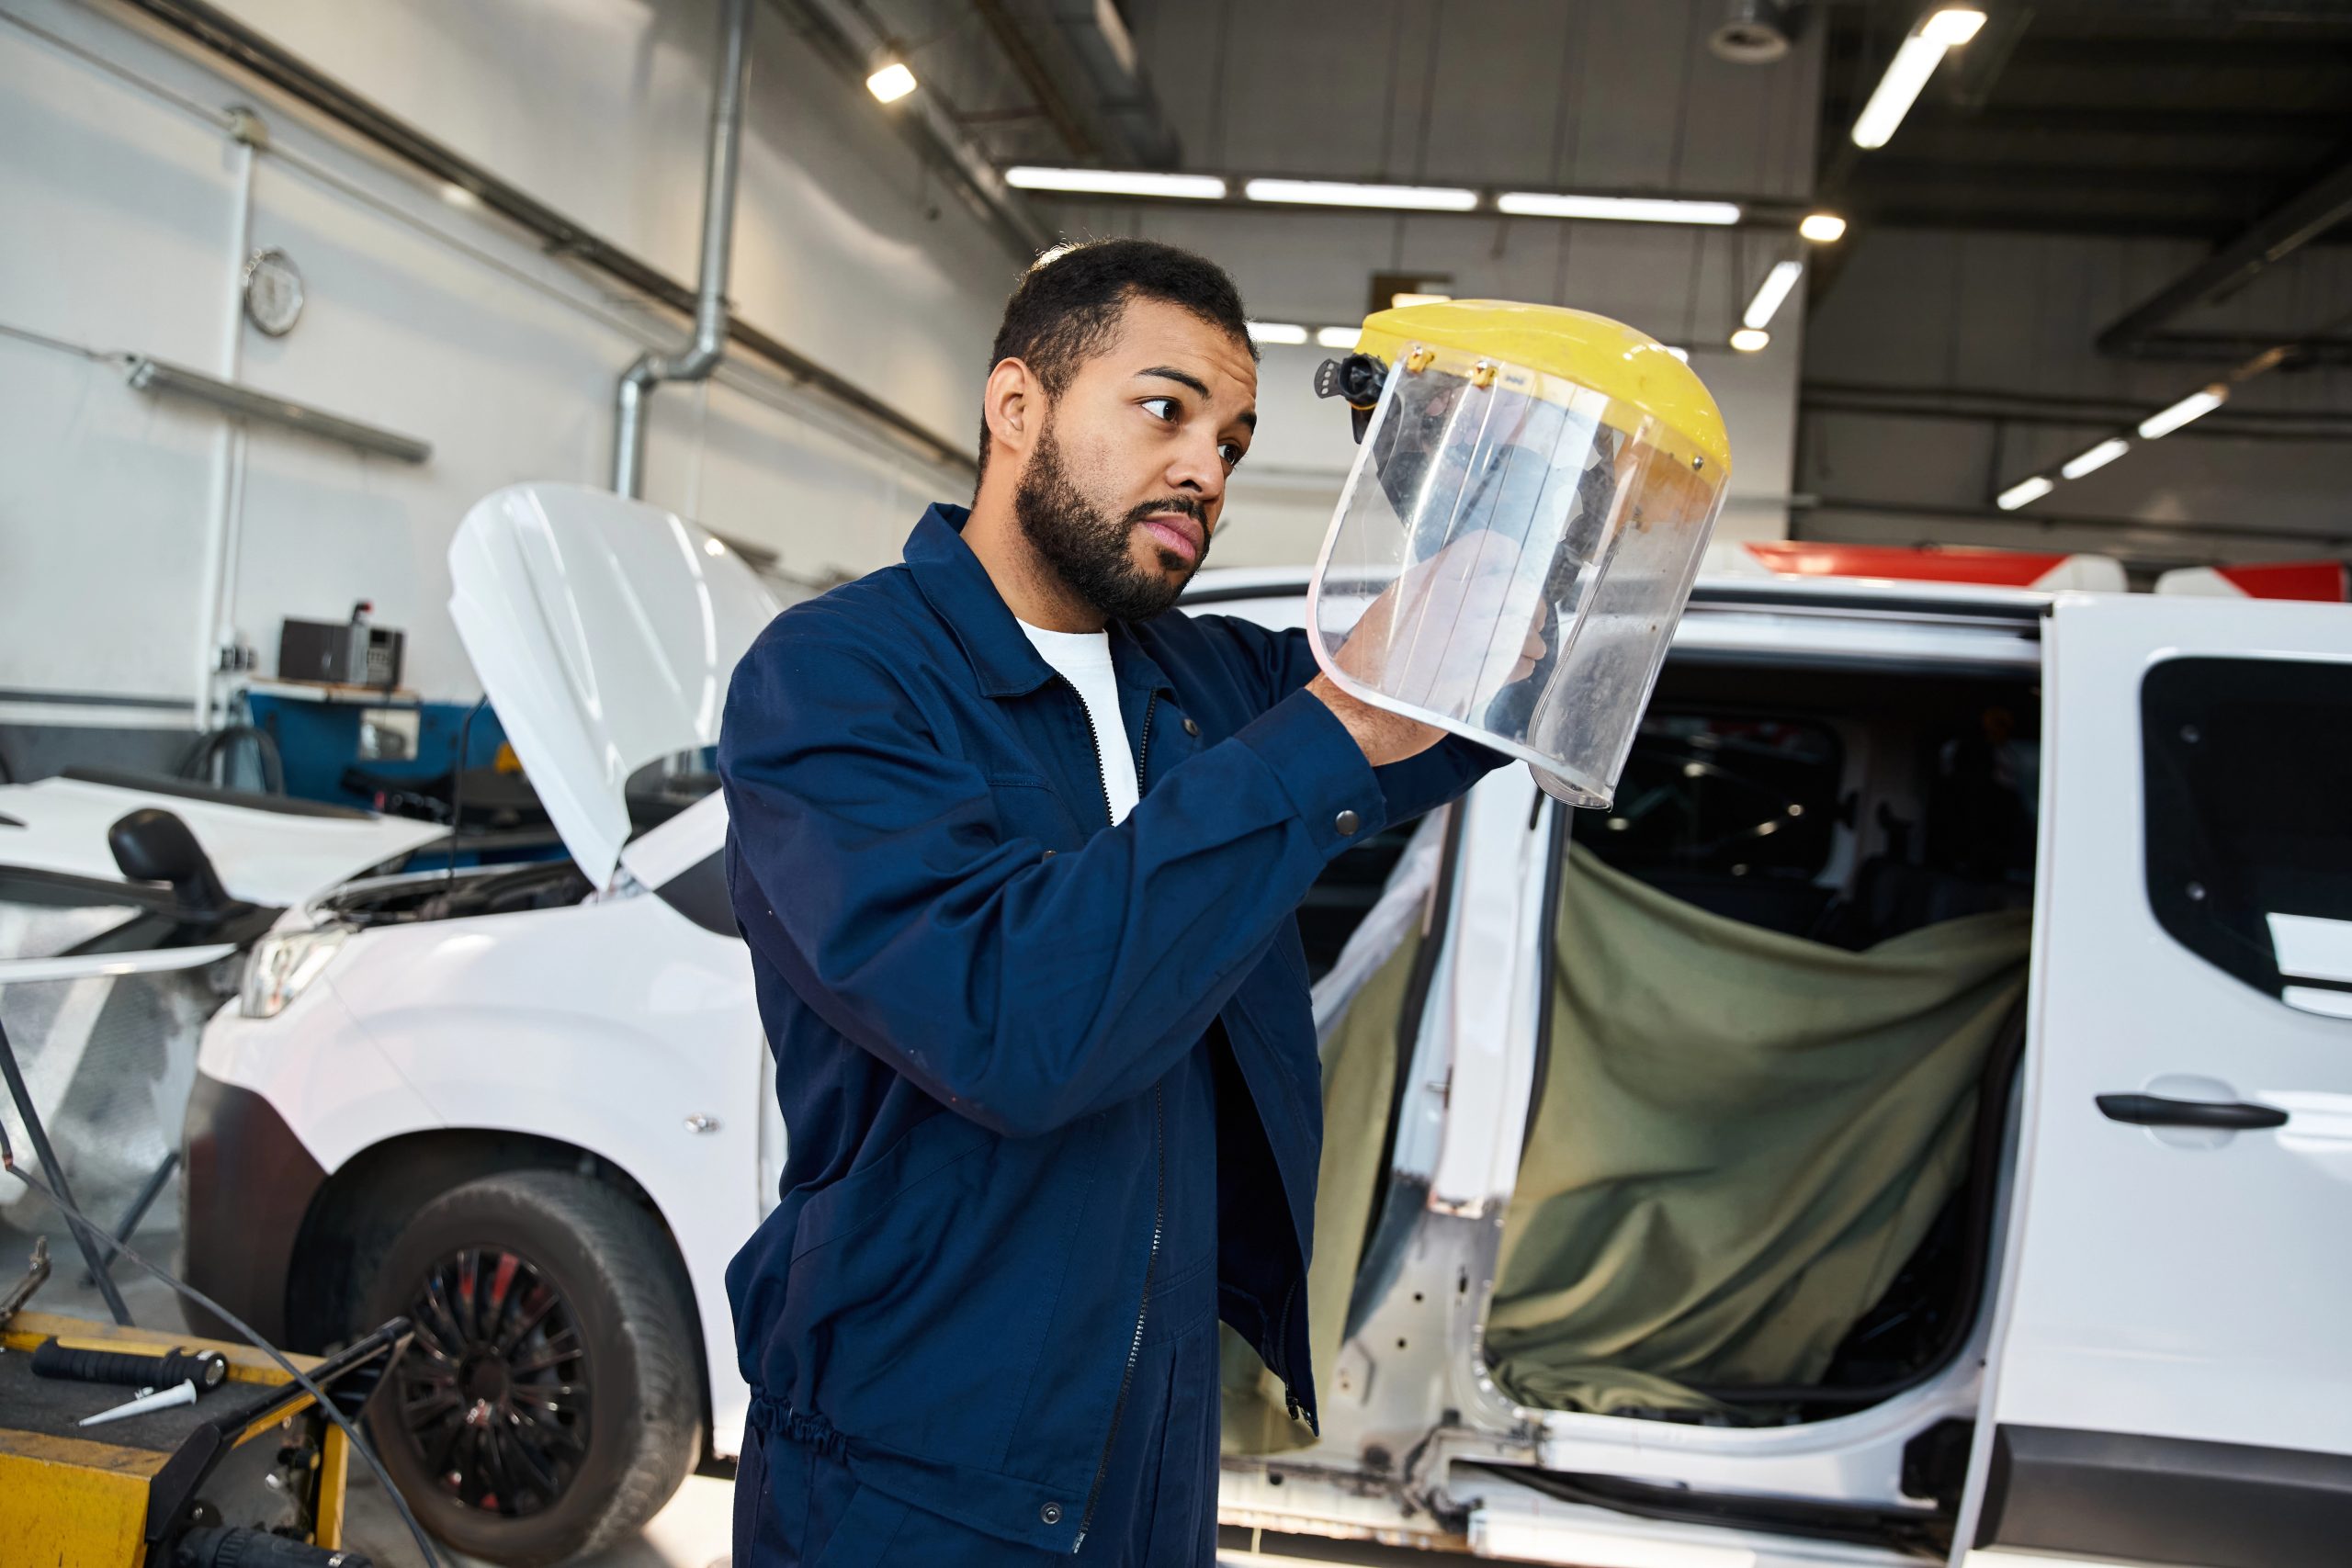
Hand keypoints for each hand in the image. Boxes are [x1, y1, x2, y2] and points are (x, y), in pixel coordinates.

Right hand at [1309, 531, 1549, 767]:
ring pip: (1522, 631)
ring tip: (1524, 651)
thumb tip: (1462, 587)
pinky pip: (1516, 665)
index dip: (1511, 561)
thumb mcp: (1390, 613)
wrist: (1354, 712)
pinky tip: (1511, 671)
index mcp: (1426, 583)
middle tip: (1530, 620)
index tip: (1517, 575)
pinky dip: (1520, 668)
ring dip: (1530, 642)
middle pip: (1516, 590)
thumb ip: (1427, 595)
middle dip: (1530, 607)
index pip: (1489, 549)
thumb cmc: (1367, 670)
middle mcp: (1448, 604)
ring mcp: (1465, 639)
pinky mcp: (1476, 677)